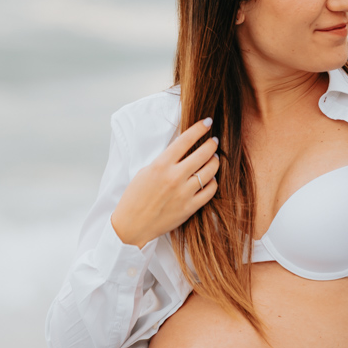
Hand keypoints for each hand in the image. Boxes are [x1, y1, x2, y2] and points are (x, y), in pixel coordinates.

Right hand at [110, 119, 219, 247]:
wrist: (132, 225)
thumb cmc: (135, 197)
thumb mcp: (145, 171)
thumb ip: (165, 161)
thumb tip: (182, 150)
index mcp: (160, 165)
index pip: (185, 140)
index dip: (199, 128)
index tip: (207, 122)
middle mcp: (174, 177)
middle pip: (202, 154)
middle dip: (211, 144)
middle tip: (213, 141)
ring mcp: (183, 193)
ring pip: (210, 171)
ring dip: (215, 162)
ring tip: (214, 158)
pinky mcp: (189, 208)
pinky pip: (210, 191)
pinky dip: (213, 182)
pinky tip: (211, 179)